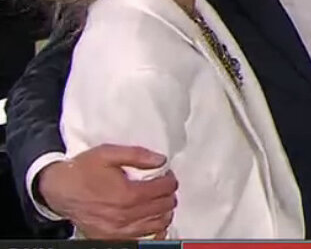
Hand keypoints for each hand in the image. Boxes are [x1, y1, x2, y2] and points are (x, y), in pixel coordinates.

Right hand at [38, 145, 177, 238]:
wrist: (59, 190)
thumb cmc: (82, 171)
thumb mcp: (108, 153)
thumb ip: (137, 155)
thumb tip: (161, 160)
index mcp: (127, 194)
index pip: (164, 189)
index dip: (170, 179)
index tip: (166, 175)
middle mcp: (125, 216)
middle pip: (164, 207)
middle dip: (168, 194)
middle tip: (163, 186)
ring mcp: (119, 231)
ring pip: (158, 224)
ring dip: (164, 211)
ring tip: (158, 201)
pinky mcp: (112, 238)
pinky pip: (143, 239)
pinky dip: (153, 230)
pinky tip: (152, 220)